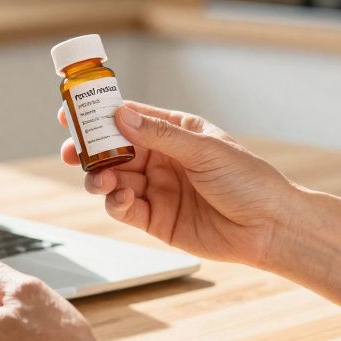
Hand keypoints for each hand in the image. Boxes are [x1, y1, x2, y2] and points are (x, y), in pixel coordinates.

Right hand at [59, 100, 297, 268]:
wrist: (270, 228)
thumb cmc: (248, 181)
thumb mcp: (204, 150)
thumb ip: (160, 135)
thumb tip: (120, 115)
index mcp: (175, 132)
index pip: (129, 117)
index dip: (98, 115)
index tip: (71, 113)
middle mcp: (162, 158)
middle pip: (112, 150)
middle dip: (88, 150)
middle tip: (70, 151)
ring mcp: (157, 189)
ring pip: (112, 179)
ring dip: (98, 177)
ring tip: (100, 179)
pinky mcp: (155, 219)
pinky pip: (123, 207)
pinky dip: (115, 202)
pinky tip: (122, 198)